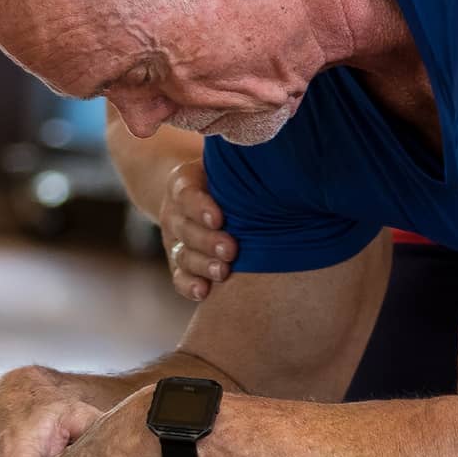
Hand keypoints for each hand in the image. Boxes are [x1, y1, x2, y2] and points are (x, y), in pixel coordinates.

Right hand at [160, 159, 236, 300]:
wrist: (200, 193)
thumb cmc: (227, 178)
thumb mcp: (228, 166)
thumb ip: (244, 165)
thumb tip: (282, 164)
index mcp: (184, 182)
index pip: (187, 193)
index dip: (201, 207)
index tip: (219, 218)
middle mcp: (176, 212)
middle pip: (185, 228)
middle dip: (208, 241)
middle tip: (231, 250)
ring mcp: (175, 239)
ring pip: (183, 254)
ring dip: (203, 266)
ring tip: (223, 273)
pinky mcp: (179, 262)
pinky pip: (179, 276)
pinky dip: (189, 286)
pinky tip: (203, 293)